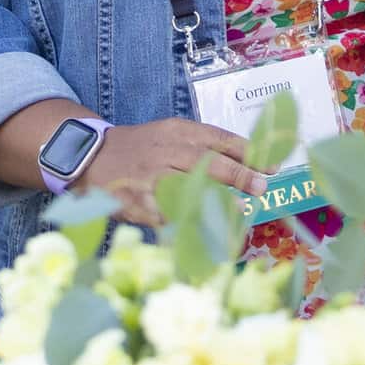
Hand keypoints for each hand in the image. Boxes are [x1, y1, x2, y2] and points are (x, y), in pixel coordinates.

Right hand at [81, 119, 263, 227]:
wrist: (92, 155)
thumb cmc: (144, 147)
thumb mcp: (174, 135)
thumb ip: (208, 148)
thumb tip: (253, 164)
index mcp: (179, 132)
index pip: (218, 139)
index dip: (247, 153)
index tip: (272, 166)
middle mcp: (165, 151)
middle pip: (206, 162)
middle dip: (237, 175)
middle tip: (262, 188)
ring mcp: (149, 176)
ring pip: (185, 188)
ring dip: (215, 201)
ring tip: (239, 212)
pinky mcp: (135, 200)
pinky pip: (162, 214)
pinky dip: (183, 222)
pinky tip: (204, 232)